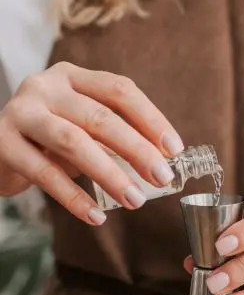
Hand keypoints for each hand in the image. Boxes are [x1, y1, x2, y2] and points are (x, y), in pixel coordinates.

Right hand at [0, 62, 182, 224]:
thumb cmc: (50, 135)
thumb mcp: (83, 125)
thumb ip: (114, 135)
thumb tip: (159, 160)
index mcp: (74, 77)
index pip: (120, 90)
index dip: (151, 119)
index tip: (174, 149)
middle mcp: (47, 87)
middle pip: (101, 117)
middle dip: (137, 150)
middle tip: (162, 177)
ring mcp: (22, 112)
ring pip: (74, 142)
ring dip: (110, 174)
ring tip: (136, 199)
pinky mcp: (2, 142)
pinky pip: (44, 173)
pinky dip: (74, 198)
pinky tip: (96, 216)